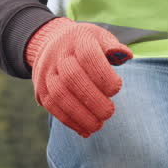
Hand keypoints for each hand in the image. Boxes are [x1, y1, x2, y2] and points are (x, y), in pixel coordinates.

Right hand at [25, 18, 131, 138]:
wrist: (49, 43)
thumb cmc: (83, 44)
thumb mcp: (99, 37)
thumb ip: (112, 46)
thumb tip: (126, 56)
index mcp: (77, 39)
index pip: (88, 56)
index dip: (103, 75)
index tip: (116, 89)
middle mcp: (58, 55)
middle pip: (72, 77)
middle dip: (92, 99)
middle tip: (109, 112)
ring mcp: (46, 73)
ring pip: (59, 95)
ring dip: (80, 114)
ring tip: (98, 126)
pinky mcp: (41, 90)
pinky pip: (52, 107)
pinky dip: (69, 121)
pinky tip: (85, 130)